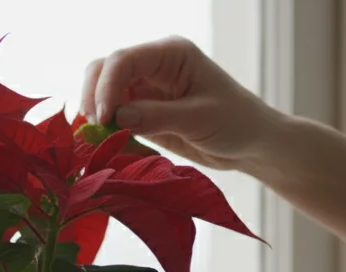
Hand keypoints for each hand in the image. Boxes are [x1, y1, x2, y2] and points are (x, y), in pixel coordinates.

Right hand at [79, 36, 278, 170]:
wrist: (251, 143)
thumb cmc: (236, 123)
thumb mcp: (199, 120)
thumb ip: (157, 116)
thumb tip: (117, 117)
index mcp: (171, 54)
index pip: (124, 60)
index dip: (106, 86)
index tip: (103, 119)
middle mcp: (154, 66)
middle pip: (104, 69)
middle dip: (93, 95)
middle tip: (93, 129)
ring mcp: (146, 89)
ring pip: (103, 91)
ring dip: (95, 112)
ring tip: (97, 139)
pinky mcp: (143, 112)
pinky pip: (113, 116)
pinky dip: (105, 129)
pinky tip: (105, 144)